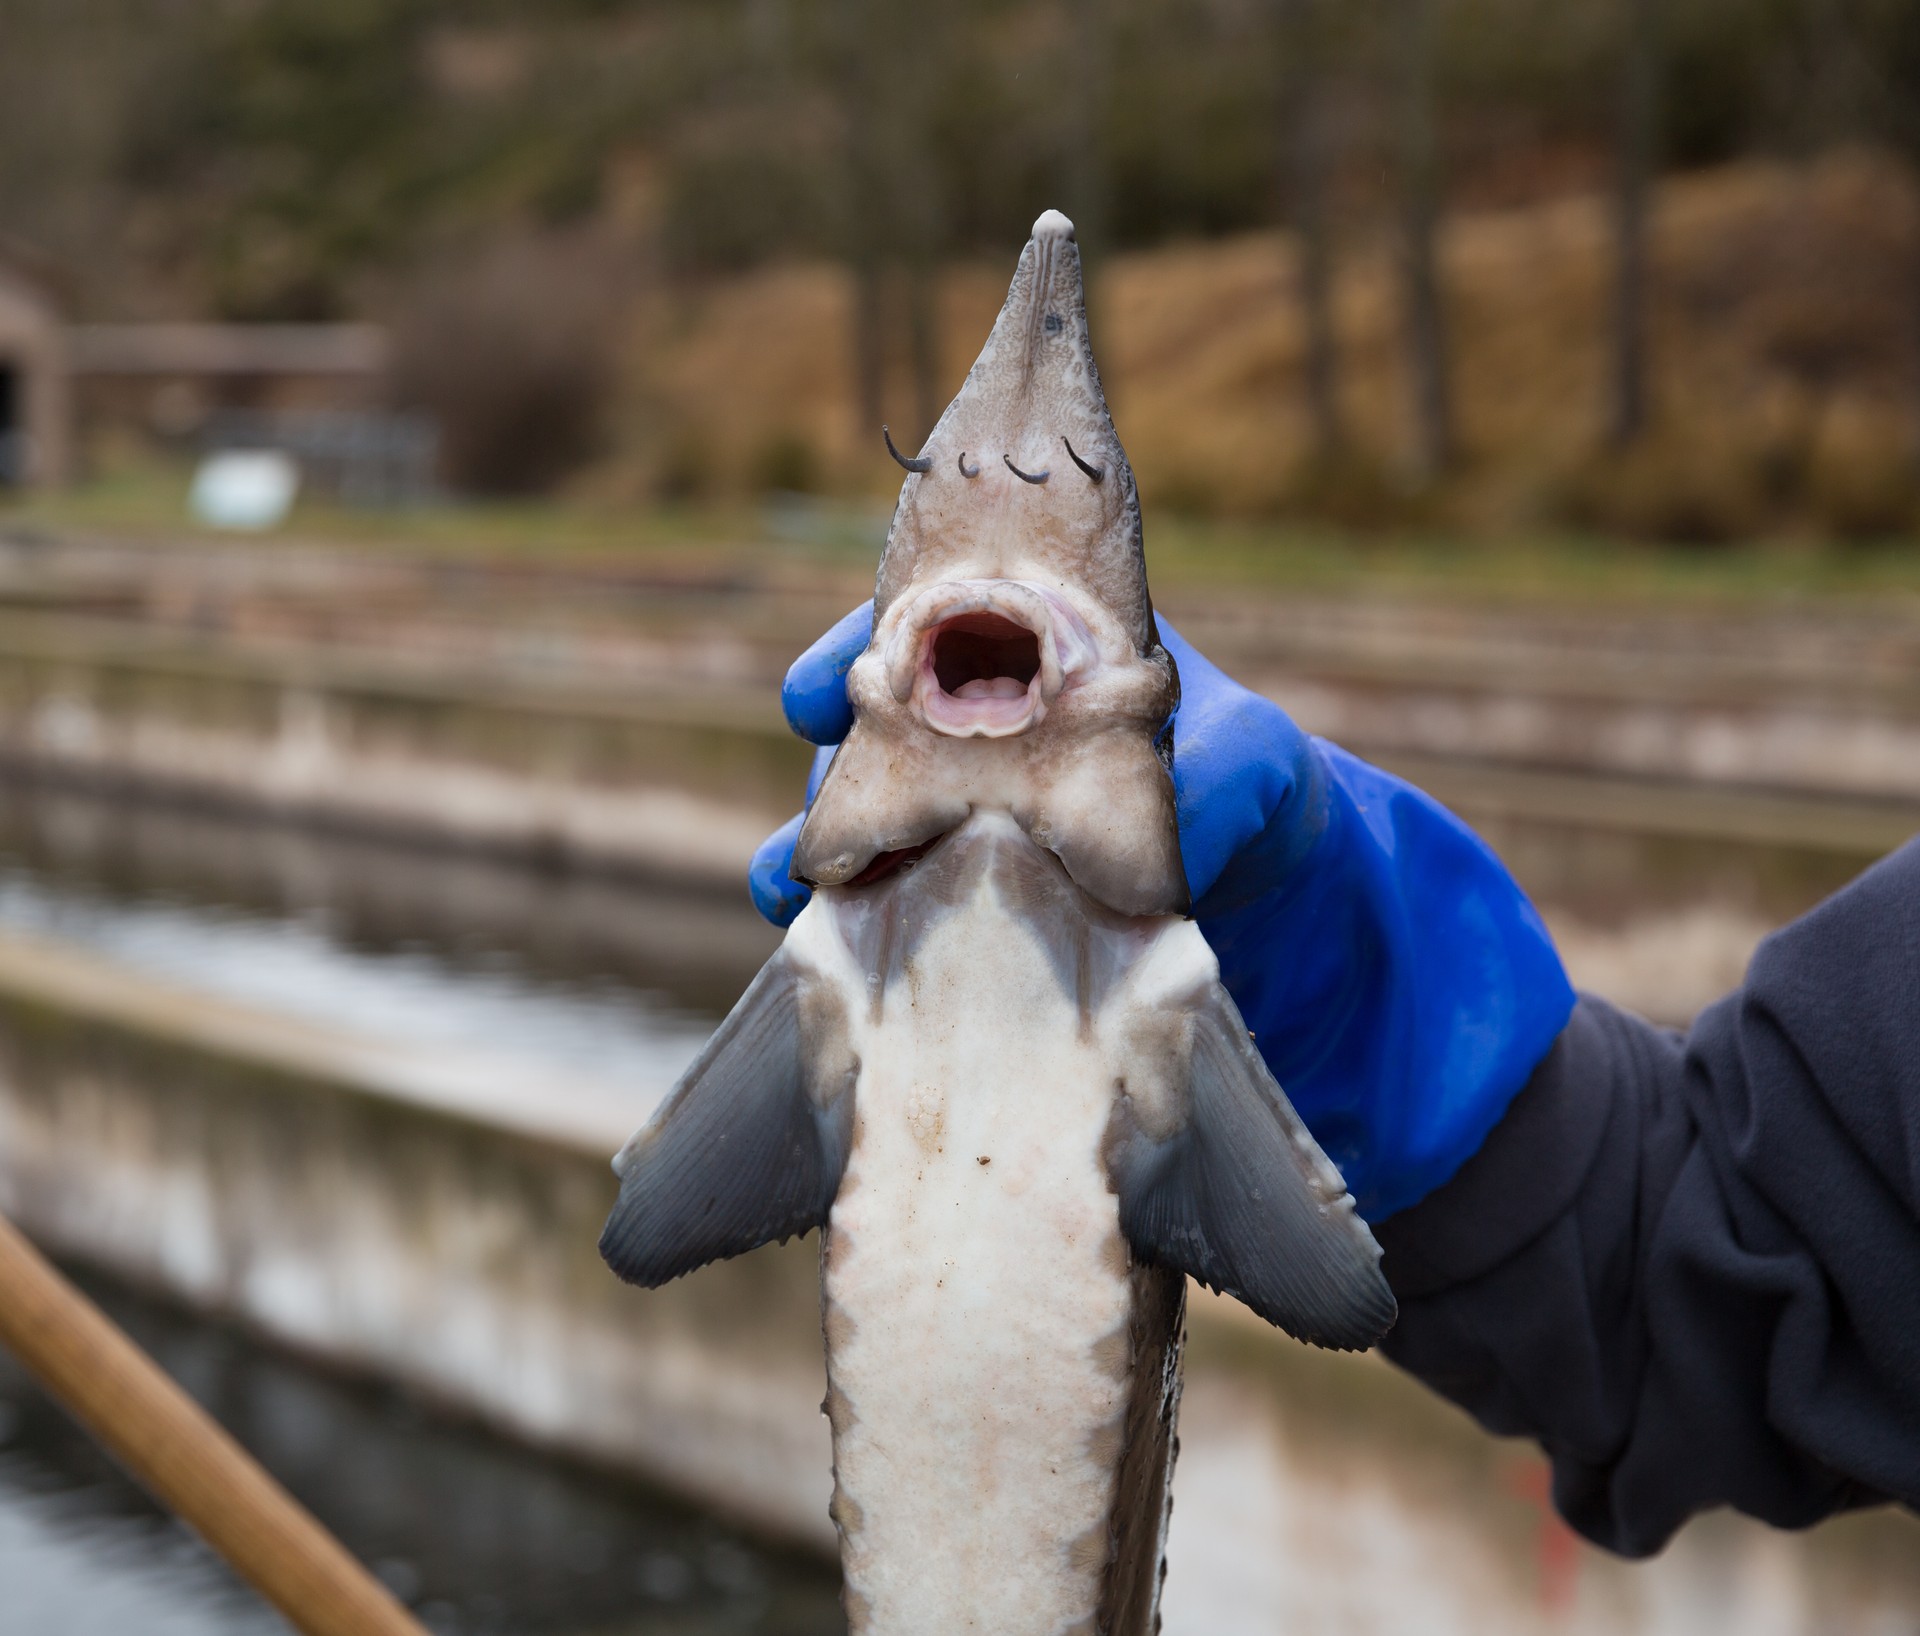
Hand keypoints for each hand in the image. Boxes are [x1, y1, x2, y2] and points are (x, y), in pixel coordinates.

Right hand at [751, 604, 1572, 1219]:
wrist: (1291, 943)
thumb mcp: (1257, 768)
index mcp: (1041, 674)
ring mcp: (969, 846)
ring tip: (801, 898)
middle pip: (876, 739)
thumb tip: (1161, 831)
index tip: (826, 689)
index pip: (933, 638)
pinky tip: (833, 963)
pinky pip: (892, 924)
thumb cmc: (1265, 808)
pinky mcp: (967, 935)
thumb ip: (1214, 776)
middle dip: (831, 770)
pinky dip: (855, 939)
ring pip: (865, 835)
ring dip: (821, 864)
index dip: (866, 653)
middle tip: (813, 818)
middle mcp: (986, 752)